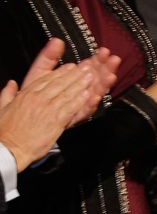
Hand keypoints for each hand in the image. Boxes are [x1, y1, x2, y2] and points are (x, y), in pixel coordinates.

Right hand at [0, 40, 113, 166]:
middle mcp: (38, 98)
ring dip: (80, 84)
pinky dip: (80, 100)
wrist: (10, 146)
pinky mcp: (56, 121)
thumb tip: (12, 83)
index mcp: (26, 94)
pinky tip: (88, 95)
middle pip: (59, 83)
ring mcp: (47, 109)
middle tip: (86, 68)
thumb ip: (7, 93)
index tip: (70, 67)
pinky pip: (70, 108)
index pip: (46, 79)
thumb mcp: (2, 106)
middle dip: (74, 75)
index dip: (60, 72)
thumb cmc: (5, 130)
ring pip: (67, 93)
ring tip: (91, 77)